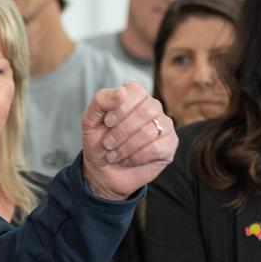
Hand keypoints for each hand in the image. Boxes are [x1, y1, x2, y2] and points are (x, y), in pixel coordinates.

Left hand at [80, 81, 175, 200]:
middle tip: (108, 143)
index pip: (136, 91)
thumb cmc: (98, 142)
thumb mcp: (90, 120)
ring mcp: (164, 126)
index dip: (120, 108)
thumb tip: (121, 91)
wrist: (102, 170)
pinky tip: (127, 160)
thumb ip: (101, 100)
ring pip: (149, 132)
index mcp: (134, 96)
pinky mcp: (169, 146)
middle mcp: (153, 107)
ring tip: (114, 154)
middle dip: (121, 131)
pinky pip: (156, 148)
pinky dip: (136, 157)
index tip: (107, 122)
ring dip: (125, 147)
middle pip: (145, 111)